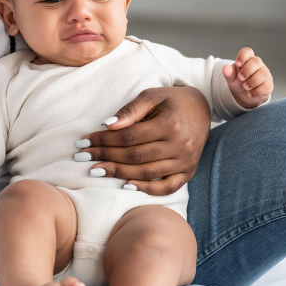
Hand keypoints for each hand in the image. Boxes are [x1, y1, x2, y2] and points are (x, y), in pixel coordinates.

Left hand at [79, 86, 209, 194]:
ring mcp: (186, 161)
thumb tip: (107, 125)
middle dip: (105, 156)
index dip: (104, 140)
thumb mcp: (152, 95)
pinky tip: (126, 186)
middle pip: (135, 156)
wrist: (202, 107)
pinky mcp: (189, 172)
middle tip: (83, 157)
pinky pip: (168, 187)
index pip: (129, 137)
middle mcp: (181, 145)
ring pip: (147, 173)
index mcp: (170, 124)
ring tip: (96, 170)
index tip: (84, 141)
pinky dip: (147, 189)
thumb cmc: (172, 100)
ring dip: (119, 173)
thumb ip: (131, 110)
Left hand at [222, 47, 272, 108]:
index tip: (238, 64)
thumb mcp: (231, 78)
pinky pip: (266, 86)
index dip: (243, 56)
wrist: (244, 95)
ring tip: (245, 87)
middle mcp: (258, 65)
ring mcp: (265, 74)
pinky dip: (257, 91)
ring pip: (263, 74)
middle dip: (247, 70)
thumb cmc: (238, 82)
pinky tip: (250, 94)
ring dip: (253, 81)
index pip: (247, 51)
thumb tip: (225, 68)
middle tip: (240, 78)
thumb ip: (229, 73)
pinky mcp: (268, 85)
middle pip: (256, 61)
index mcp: (247, 60)